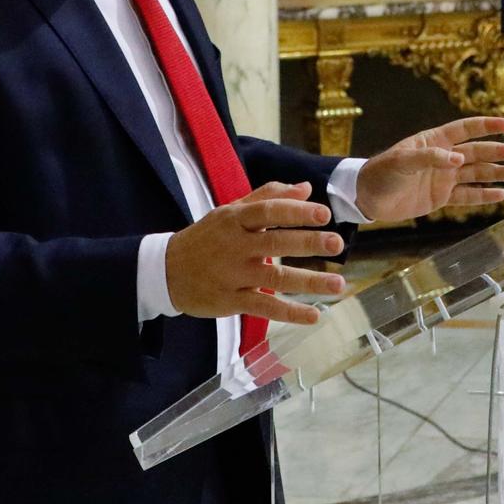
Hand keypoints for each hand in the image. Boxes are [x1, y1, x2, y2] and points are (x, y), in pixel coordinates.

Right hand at [165, 181, 345, 325]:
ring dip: (309, 282)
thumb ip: (268, 198)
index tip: (323, 213)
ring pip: (275, 278)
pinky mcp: (231, 300)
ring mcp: (233, 274)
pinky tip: (314, 315)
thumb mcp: (230, 212)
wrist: (165, 271)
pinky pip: (264, 307)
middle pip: (275, 243)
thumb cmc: (206, 238)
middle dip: (308, 243)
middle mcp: (235, 245)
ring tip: (338, 284)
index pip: (268, 211)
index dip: (295, 211)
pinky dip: (290, 312)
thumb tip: (306, 188)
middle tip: (337, 243)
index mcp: (235, 220)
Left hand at [354, 116, 503, 221]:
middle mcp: (443, 158)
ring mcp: (444, 178)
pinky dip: (484, 195)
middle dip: (497, 152)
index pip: (464, 130)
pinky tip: (501, 194)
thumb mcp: (402, 160)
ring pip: (476, 174)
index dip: (485, 126)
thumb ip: (430, 158)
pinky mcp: (441, 197)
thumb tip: (458, 160)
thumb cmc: (382, 172)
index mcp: (434, 142)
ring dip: (496, 173)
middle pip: (476, 153)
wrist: (368, 198)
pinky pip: (467, 195)